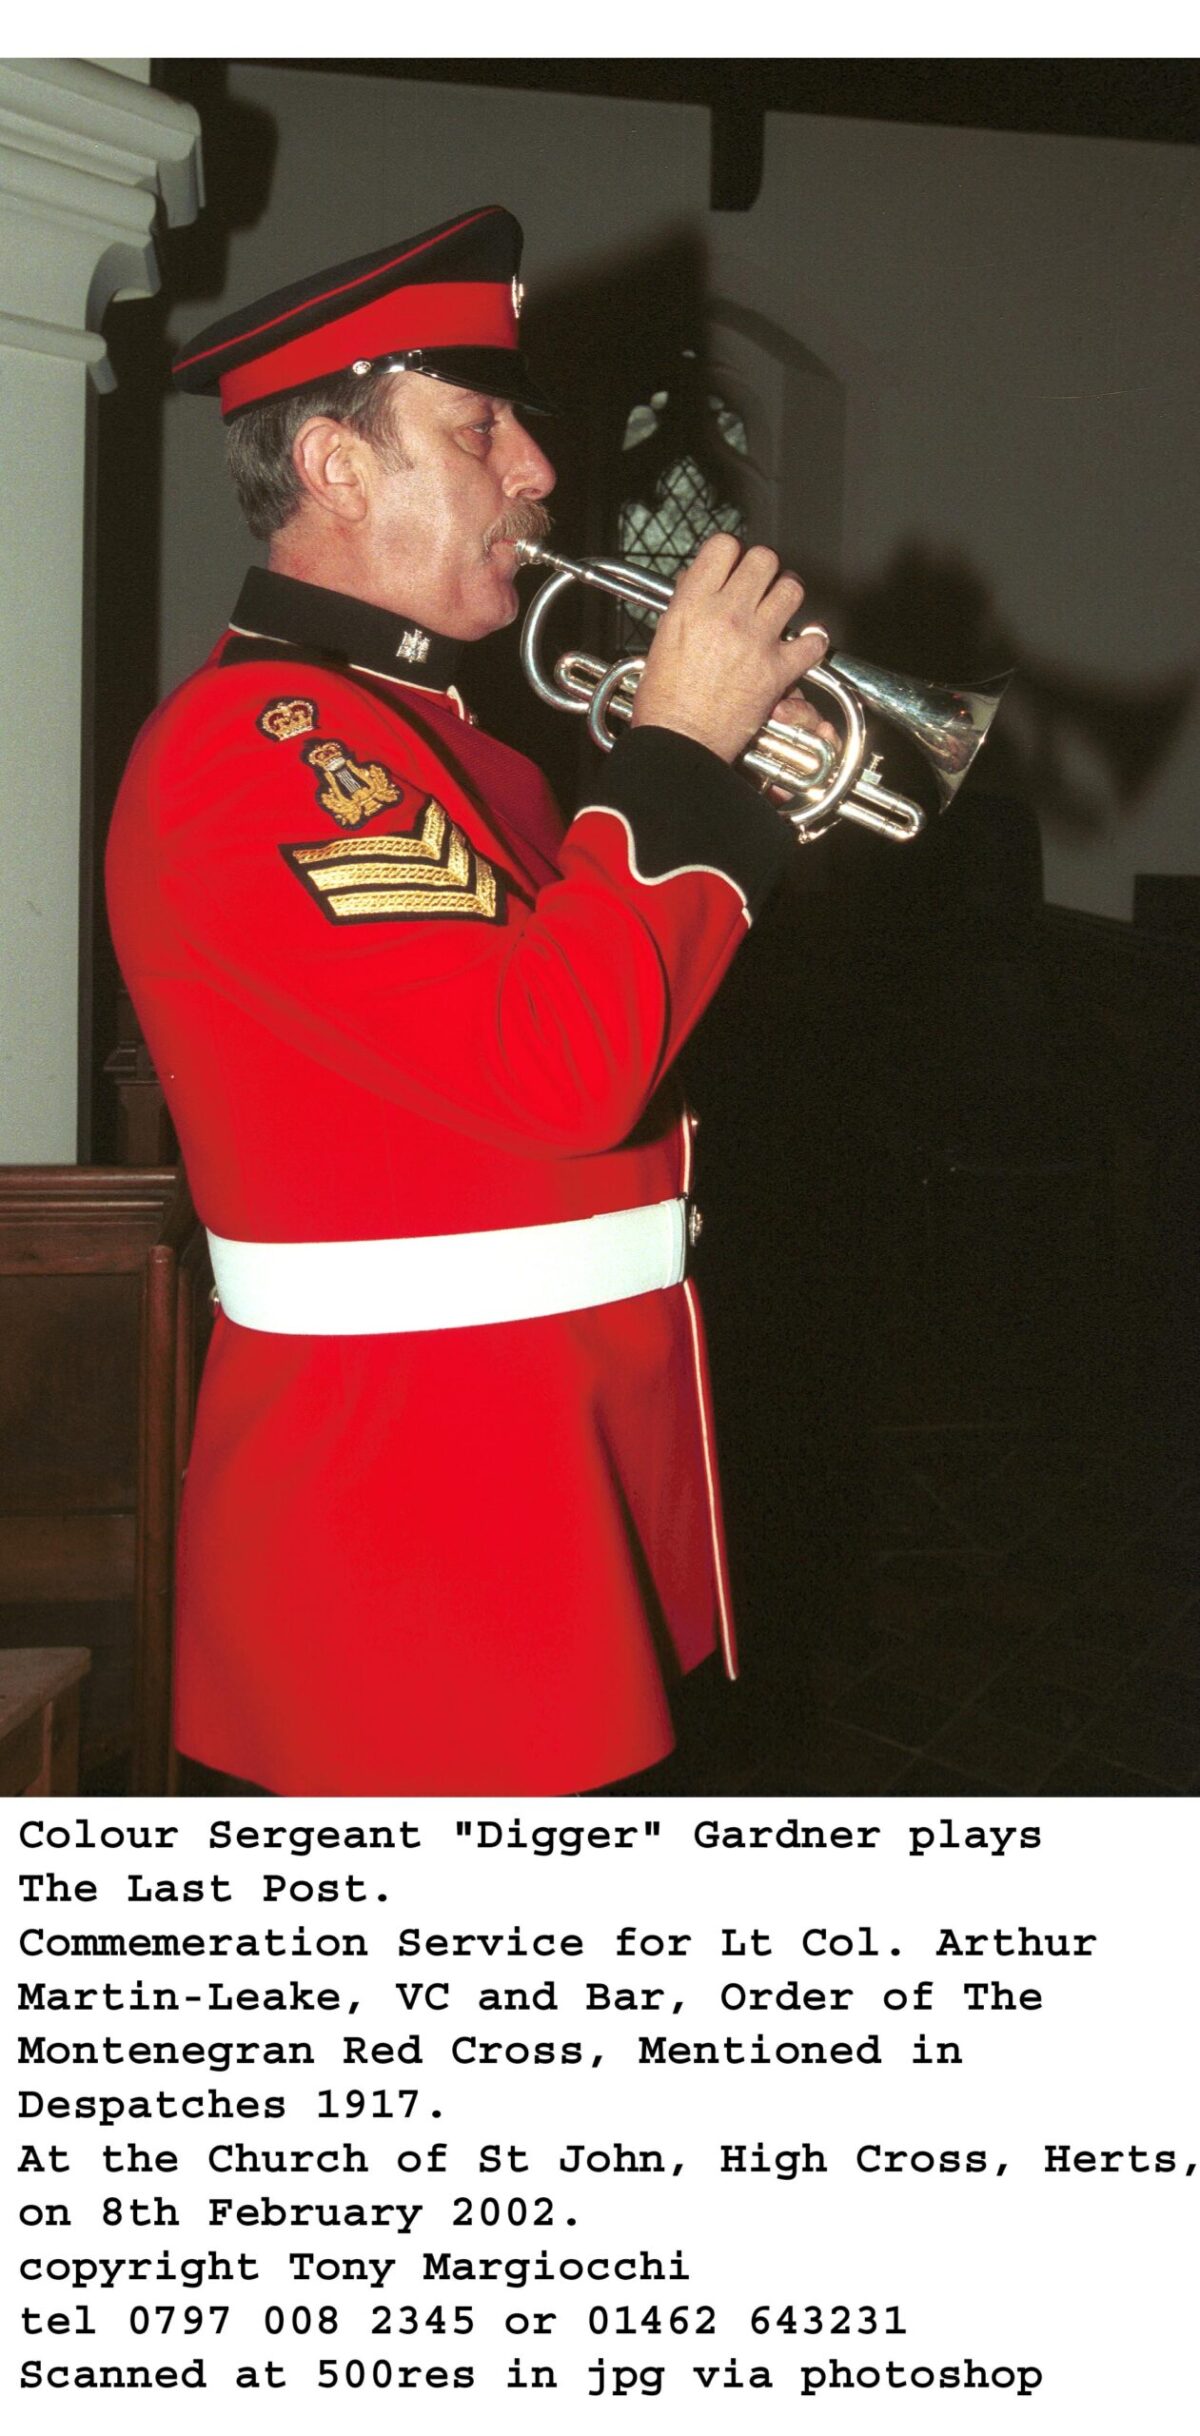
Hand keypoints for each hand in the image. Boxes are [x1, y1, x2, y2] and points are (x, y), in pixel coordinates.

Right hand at [629, 534, 830, 765]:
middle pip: (764, 559)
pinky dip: (811, 644)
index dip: (732, 553)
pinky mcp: (777, 670)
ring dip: (788, 595)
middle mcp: (726, 614)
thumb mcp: (663, 640)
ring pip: (792, 589)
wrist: (680, 741)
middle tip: (761, 585)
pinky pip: (813, 641)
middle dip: (764, 569)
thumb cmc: (664, 701)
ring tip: (781, 608)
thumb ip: (686, 605)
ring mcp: (755, 640)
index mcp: (693, 604)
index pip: (724, 546)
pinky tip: (801, 647)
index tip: (733, 566)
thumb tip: (697, 582)